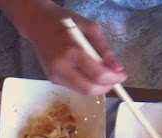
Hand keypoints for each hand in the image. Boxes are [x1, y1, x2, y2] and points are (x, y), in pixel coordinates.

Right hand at [0, 0, 126, 94]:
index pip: (96, 74)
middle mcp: (60, 67)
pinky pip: (74, 87)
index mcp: (70, 51)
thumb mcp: (90, 28)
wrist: (38, 25)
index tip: (122, 76)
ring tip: (104, 76)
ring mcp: (55, 76)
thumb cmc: (65, 22)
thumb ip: (104, 49)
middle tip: (115, 80)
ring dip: (97, 87)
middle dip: (106, 87)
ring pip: (82, 91)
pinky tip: (89, 73)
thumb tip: (117, 68)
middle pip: (88, 89)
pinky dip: (86, 83)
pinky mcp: (52, 80)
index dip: (112, 79)